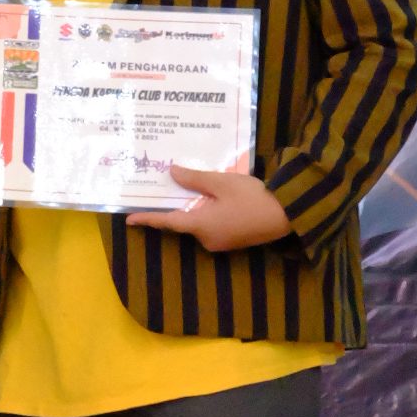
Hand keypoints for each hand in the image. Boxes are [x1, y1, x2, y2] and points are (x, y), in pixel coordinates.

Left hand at [126, 166, 292, 252]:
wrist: (288, 214)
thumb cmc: (253, 197)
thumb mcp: (221, 183)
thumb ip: (194, 179)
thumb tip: (172, 173)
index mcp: (201, 226)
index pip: (167, 223)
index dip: (148, 220)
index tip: (129, 221)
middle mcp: (208, 239)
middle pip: (184, 223)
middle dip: (174, 208)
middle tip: (164, 190)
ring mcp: (222, 243)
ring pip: (199, 224)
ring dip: (193, 209)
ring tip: (190, 189)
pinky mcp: (233, 241)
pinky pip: (212, 227)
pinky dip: (207, 214)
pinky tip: (211, 199)